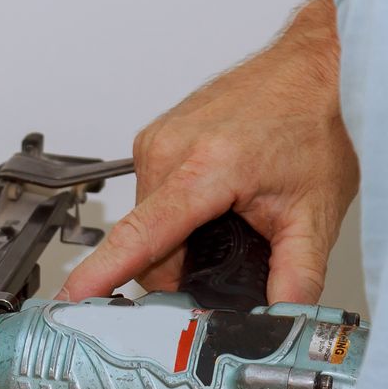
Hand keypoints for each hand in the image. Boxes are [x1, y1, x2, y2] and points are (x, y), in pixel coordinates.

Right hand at [59, 0, 357, 305]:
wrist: (316, 66)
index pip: (140, 236)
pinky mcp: (154, 137)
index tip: (70, 299)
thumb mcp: (317, 212)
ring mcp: (156, 140)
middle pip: (147, 246)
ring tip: (229, 219)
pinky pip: (151, 196)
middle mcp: (168, 149)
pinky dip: (177, 212)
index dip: (101, 275)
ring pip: (147, 224)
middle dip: (182, 268)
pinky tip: (215, 200)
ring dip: (180, 239)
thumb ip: (298, 277)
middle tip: (231, 259)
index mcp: (206, 167)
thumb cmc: (315, 122)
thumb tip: (284, 322)